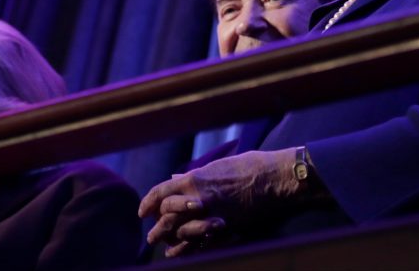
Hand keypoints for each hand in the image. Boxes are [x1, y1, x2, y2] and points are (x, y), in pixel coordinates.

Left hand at [138, 148, 302, 255]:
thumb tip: (176, 178)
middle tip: (152, 233)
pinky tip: (179, 253)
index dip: (148, 203)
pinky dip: (186, 249)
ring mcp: (211, 215)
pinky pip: (198, 243)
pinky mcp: (225, 229)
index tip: (143, 212)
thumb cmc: (248, 166)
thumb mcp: (217, 166)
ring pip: (180, 232)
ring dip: (168, 240)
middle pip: (166, 215)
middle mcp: (198, 198)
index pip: (161, 192)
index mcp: (195, 179)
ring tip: (162, 245)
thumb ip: (195, 176)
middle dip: (156, 226)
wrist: (275, 178)